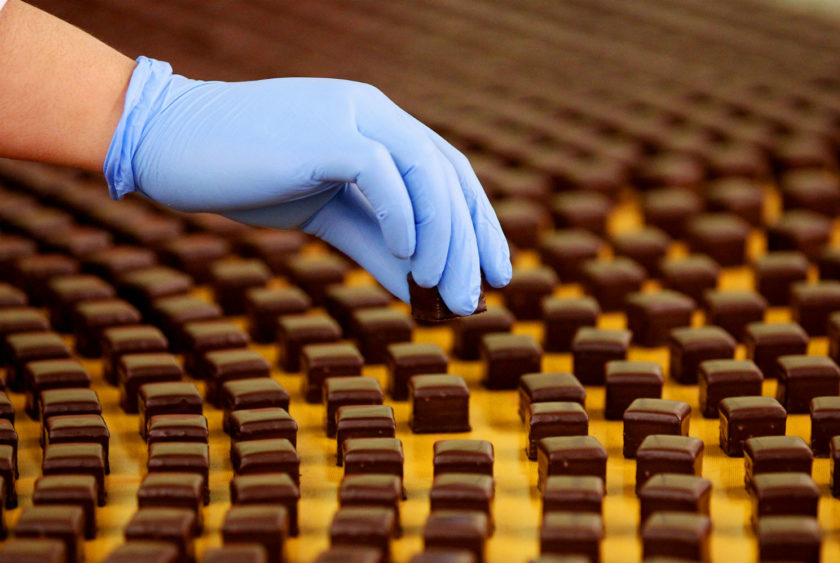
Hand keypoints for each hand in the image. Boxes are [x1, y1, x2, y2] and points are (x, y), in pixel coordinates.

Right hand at [104, 57, 509, 313]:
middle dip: (471, 240)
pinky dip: (403, 217)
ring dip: (444, 238)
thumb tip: (422, 290)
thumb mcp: (328, 220)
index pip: (449, 173)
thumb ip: (378, 248)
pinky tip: (410, 260)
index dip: (478, 223)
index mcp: (380, 126)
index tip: (494, 272)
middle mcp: (375, 112)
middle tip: (478, 297)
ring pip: (426, 173)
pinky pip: (381, 171)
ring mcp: (350, 114)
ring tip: (448, 290)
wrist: (171, 143)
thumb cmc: (250, 178)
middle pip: (448, 176)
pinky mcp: (323, 131)